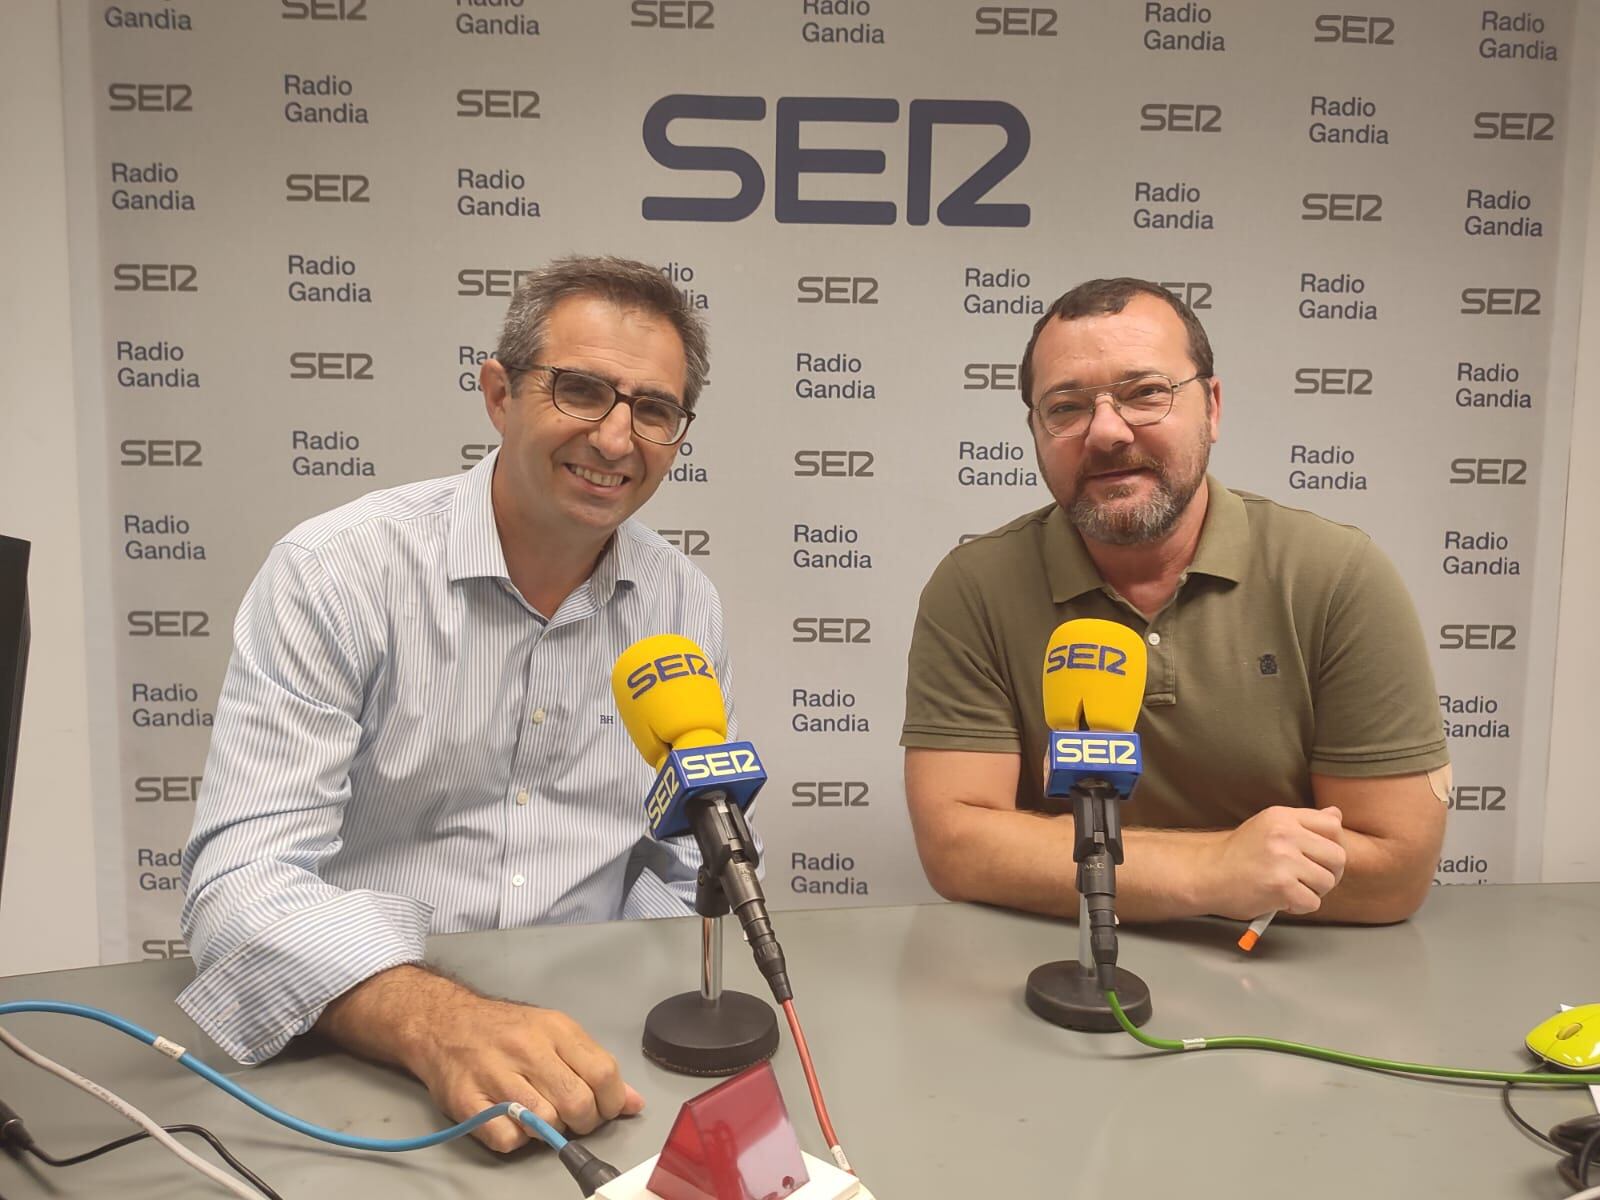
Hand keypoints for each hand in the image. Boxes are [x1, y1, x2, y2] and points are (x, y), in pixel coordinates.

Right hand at [408, 992, 644, 1151]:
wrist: (444, 1021)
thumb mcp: (555, 1034)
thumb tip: (634, 1103)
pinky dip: (517, 1141)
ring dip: (550, 1131)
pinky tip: (513, 1123)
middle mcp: (527, 1048)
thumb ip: (594, 1065)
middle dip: (584, 1122)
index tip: (604, 1109)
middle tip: (572, 1118)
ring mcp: (495, 1074)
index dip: (612, 1102)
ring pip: (545, 1123)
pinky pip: (507, 1139)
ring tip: (541, 1116)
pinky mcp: (467, 1100)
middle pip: (577, 1103)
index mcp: (556, 1029)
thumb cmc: (507, 1030)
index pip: (603, 1073)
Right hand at [1199, 806, 1346, 919]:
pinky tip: (1281, 899)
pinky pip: (1312, 902)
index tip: (1318, 857)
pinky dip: (1299, 906)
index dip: (1333, 845)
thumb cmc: (1239, 855)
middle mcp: (1284, 834)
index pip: (1332, 825)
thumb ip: (1303, 823)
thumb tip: (1336, 814)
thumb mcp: (1269, 826)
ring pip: (1327, 882)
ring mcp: (1283, 860)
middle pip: (1337, 856)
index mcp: (1282, 816)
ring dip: (1312, 891)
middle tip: (1309, 879)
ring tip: (1290, 888)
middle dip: (1328, 873)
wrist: (1207, 875)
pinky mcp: (1280, 886)